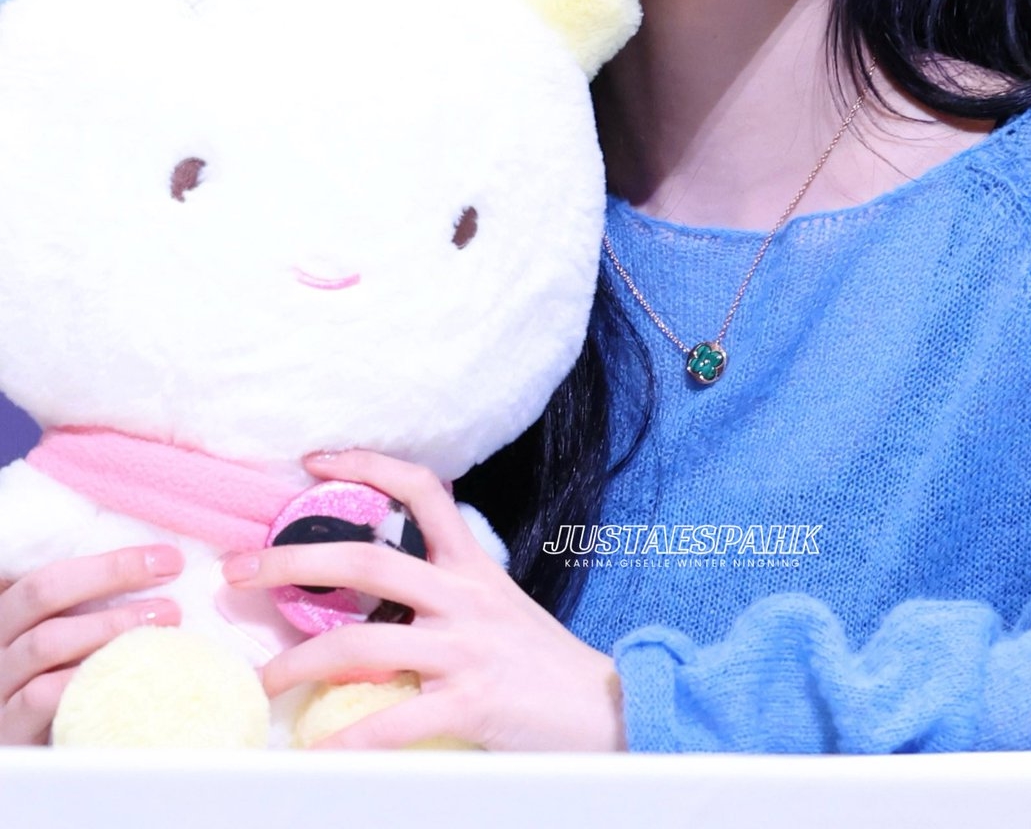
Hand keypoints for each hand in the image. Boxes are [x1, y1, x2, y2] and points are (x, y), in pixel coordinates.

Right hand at [0, 545, 183, 744]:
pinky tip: (121, 675)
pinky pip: (38, 697)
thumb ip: (95, 607)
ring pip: (44, 641)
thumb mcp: (73, 638)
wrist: (40, 751)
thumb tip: (164, 573)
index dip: (111, 561)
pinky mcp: (8, 726)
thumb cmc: (66, 683)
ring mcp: (1, 683)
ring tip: (160, 624)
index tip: (167, 560)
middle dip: (111, 577)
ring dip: (107, 627)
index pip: (53, 569)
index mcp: (15, 611)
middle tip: (168, 581)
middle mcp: (0, 640)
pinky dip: (81, 680)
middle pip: (43, 592)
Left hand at [222, 451, 625, 751]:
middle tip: (238, 570)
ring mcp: (464, 648)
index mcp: (470, 566)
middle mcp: (463, 596)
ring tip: (264, 680)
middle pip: (367, 561)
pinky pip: (392, 721)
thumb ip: (444, 594)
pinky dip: (346, 742)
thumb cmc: (539, 662)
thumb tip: (379, 597)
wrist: (605, 707)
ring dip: (299, 662)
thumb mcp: (495, 607)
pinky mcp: (469, 702)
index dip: (366, 465)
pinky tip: (314, 755)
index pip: (420, 489)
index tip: (314, 461)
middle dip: (292, 562)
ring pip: (362, 645)